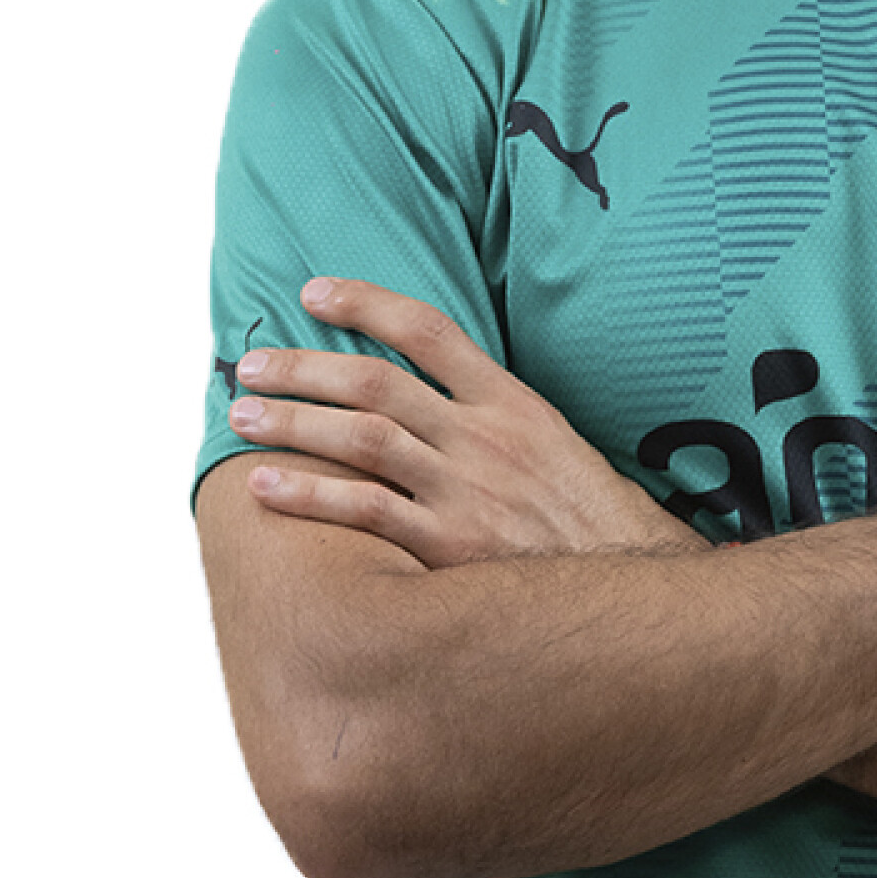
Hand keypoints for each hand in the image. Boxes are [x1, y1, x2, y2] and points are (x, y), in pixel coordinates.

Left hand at [228, 277, 706, 567]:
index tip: (315, 292)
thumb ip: (494, 417)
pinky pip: (366, 514)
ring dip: (294, 423)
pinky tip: (266, 487)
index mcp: (512, 402)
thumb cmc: (590, 518)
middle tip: (252, 361)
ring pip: (362, 440)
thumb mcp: (555, 444)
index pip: (429, 331)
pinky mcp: (450, 548)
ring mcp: (465, 491)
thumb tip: (432, 396)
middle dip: (305, 368)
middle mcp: (484, 437)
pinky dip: (311, 497)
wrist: (634, 585)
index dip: (367, 304)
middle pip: (377, 382)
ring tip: (243, 414)